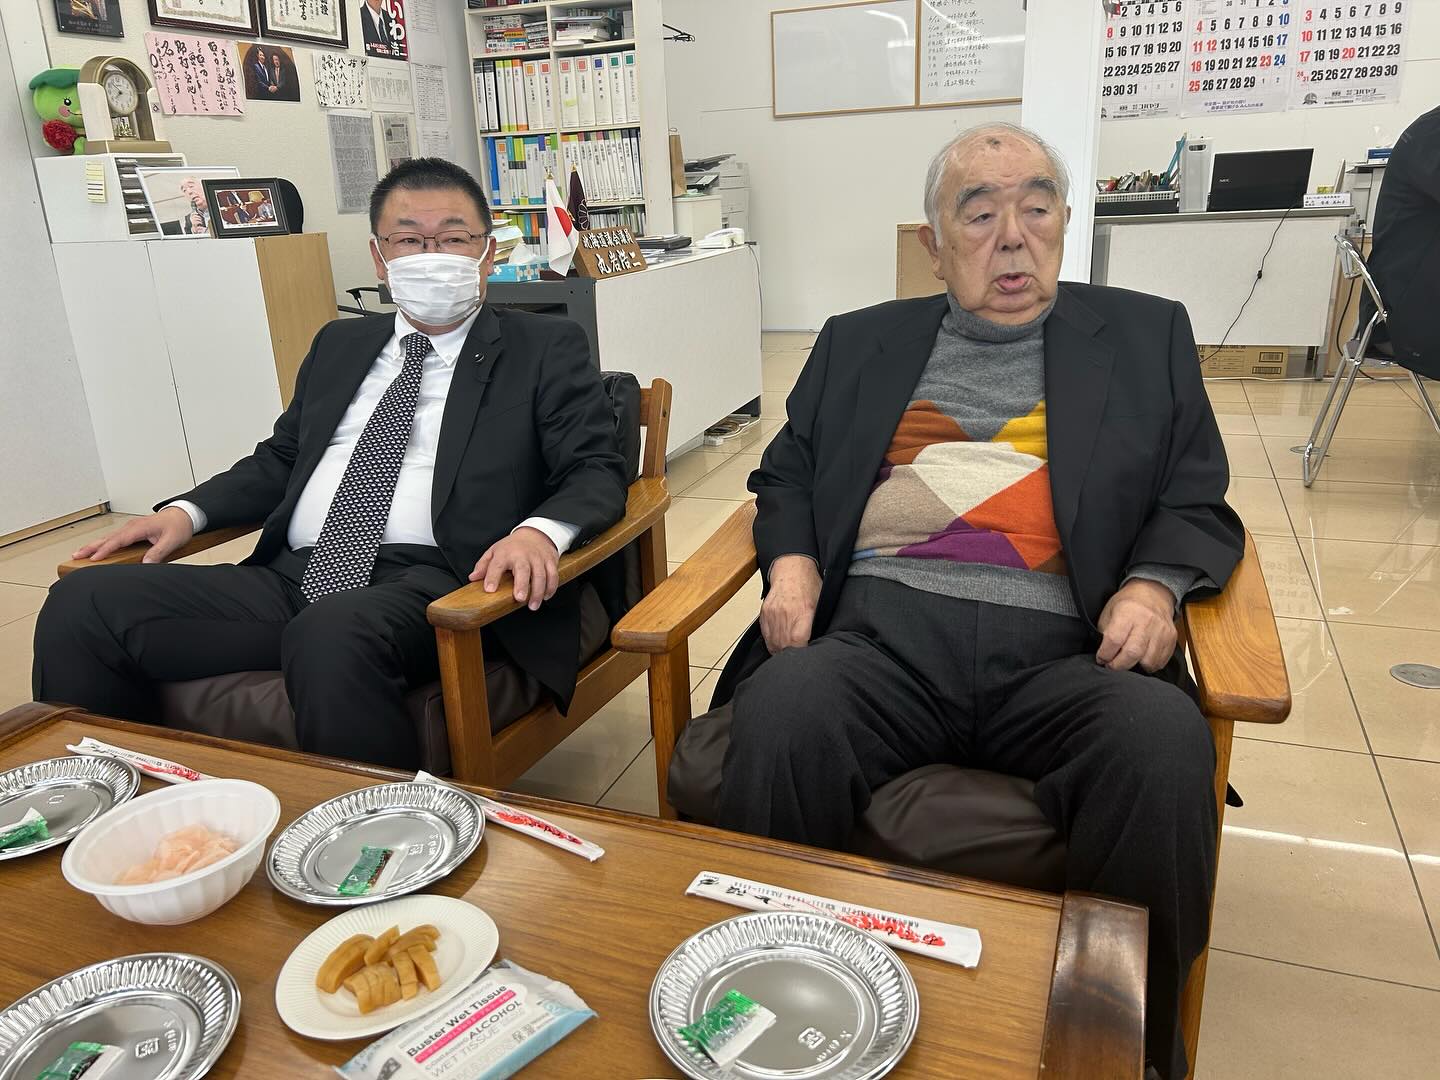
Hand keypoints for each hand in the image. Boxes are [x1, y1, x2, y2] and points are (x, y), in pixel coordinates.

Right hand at [72, 507, 194, 564]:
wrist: (183, 515)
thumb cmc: (178, 526)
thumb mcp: (171, 541)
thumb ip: (158, 552)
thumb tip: (146, 564)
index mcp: (139, 528)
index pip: (118, 540)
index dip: (105, 550)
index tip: (94, 558)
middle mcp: (131, 526)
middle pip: (107, 538)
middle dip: (90, 547)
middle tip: (76, 555)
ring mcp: (130, 528)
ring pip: (108, 537)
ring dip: (93, 545)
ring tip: (79, 554)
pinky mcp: (131, 531)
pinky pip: (113, 538)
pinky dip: (102, 544)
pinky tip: (96, 550)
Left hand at [469, 527, 558, 610]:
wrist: (535, 534)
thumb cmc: (512, 546)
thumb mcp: (494, 551)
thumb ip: (483, 565)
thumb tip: (473, 578)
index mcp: (505, 553)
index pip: (497, 564)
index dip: (493, 577)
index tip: (490, 589)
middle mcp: (522, 555)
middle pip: (523, 569)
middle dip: (522, 584)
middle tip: (519, 598)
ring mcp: (538, 558)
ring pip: (541, 574)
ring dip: (538, 591)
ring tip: (533, 605)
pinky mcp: (550, 561)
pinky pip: (553, 575)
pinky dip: (551, 587)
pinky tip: (546, 597)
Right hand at [760, 555, 821, 653]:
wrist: (791, 569)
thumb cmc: (809, 585)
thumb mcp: (821, 603)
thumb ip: (818, 623)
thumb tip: (818, 642)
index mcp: (803, 612)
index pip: (797, 642)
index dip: (800, 653)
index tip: (805, 658)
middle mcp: (786, 614)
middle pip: (784, 645)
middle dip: (790, 655)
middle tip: (797, 659)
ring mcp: (773, 614)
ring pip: (773, 642)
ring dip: (780, 651)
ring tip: (788, 654)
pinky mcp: (765, 613)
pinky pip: (766, 635)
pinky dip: (772, 643)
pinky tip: (779, 645)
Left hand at [1096, 579, 1177, 672]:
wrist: (1153, 593)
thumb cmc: (1128, 604)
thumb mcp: (1109, 611)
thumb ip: (1104, 632)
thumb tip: (1103, 654)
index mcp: (1127, 612)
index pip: (1114, 639)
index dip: (1105, 654)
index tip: (1101, 659)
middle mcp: (1146, 621)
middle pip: (1132, 653)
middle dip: (1119, 665)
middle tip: (1112, 665)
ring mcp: (1161, 631)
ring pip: (1148, 661)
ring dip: (1135, 666)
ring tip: (1128, 660)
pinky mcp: (1171, 638)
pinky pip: (1160, 661)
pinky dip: (1149, 665)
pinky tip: (1142, 658)